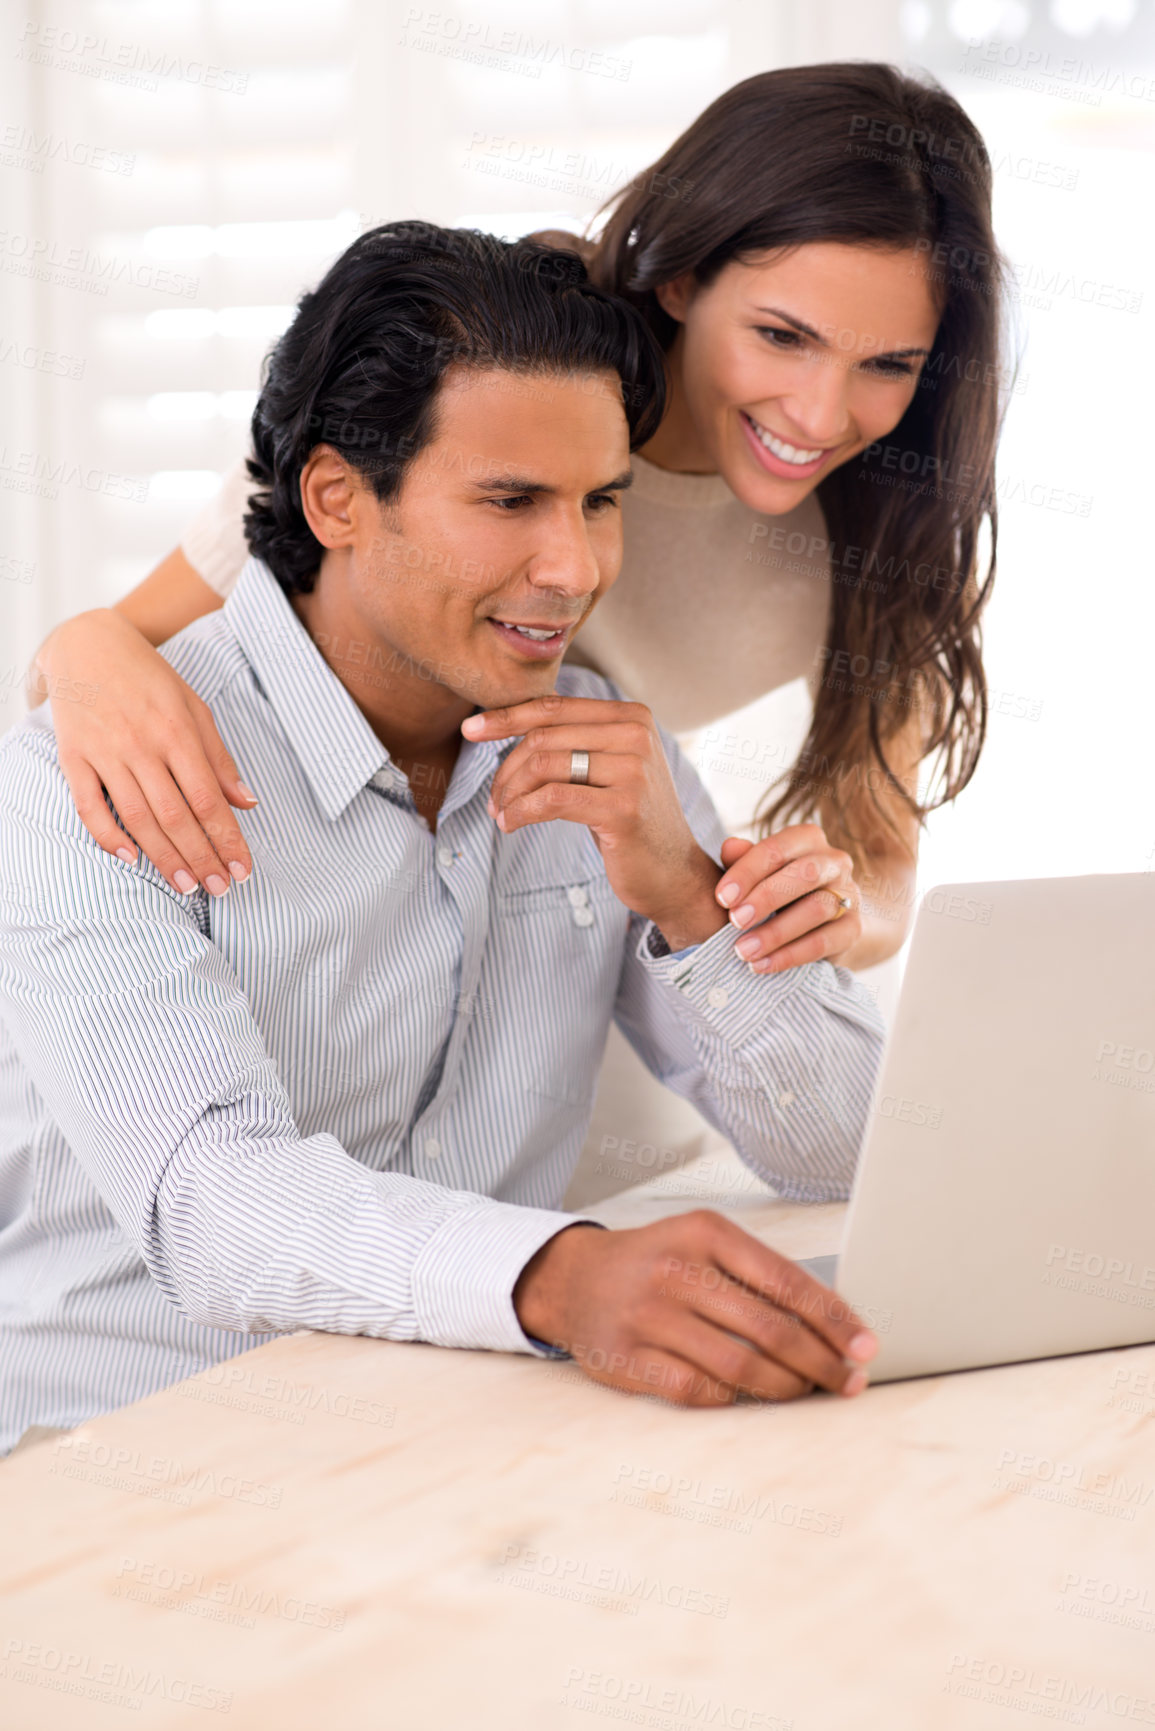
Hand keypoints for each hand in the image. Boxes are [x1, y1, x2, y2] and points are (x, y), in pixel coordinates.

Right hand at [34, 609, 257, 895]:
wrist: (87, 645)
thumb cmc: (150, 679)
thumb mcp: (195, 707)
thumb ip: (219, 757)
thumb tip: (247, 802)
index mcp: (178, 731)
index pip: (208, 799)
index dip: (227, 839)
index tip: (243, 870)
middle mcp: (142, 744)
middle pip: (176, 815)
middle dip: (201, 858)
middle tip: (220, 890)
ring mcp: (105, 752)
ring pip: (137, 816)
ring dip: (164, 857)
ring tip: (187, 886)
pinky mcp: (73, 757)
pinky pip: (88, 804)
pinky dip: (108, 835)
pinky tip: (131, 859)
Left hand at [463, 695, 725, 951]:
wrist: (674, 873)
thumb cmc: (630, 820)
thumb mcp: (608, 769)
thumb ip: (575, 740)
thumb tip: (509, 722)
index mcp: (632, 716)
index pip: (554, 707)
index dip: (507, 717)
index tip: (470, 730)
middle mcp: (637, 735)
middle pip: (544, 736)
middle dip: (507, 768)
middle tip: (494, 799)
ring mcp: (634, 771)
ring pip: (544, 766)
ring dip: (511, 793)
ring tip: (502, 814)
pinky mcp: (623, 808)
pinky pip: (552, 799)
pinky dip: (522, 812)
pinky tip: (511, 824)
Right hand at [513, 1211, 876, 1405]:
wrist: (574, 1278)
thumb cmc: (656, 1262)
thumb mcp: (702, 1244)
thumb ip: (757, 1275)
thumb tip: (833, 1325)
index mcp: (705, 1233)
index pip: (787, 1281)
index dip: (835, 1320)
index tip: (866, 1348)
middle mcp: (676, 1270)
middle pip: (770, 1329)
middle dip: (821, 1363)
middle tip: (847, 1382)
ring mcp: (649, 1315)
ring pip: (740, 1365)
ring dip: (786, 1387)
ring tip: (806, 1392)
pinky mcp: (628, 1357)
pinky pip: (699, 1390)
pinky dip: (734, 1398)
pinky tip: (749, 1396)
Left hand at [714, 826, 861, 973]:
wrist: (823, 921)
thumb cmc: (778, 888)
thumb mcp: (758, 872)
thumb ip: (743, 859)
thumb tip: (729, 847)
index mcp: (808, 839)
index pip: (777, 849)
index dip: (748, 872)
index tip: (722, 898)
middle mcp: (834, 862)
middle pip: (805, 873)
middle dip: (766, 897)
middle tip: (734, 921)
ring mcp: (849, 895)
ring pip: (817, 909)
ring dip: (775, 932)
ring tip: (743, 950)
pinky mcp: (853, 929)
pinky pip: (824, 942)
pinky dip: (790, 955)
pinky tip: (761, 965)